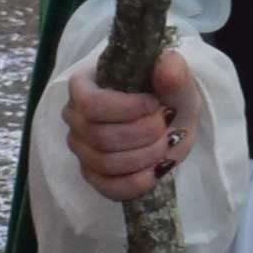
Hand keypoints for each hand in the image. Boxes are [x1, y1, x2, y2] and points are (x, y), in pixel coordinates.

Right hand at [64, 50, 200, 201]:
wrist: (172, 126)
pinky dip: (137, 182)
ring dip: (145, 156)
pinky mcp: (94, 176)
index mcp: (85, 86)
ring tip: (166, 144)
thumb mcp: (177, 83)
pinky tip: (156, 170)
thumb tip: (167, 64)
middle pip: (99, 136)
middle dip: (143, 134)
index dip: (126, 108)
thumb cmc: (166, 98)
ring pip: (104, 162)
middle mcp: (76, 117)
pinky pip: (108, 187)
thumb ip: (173, 72)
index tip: (156, 104)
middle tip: (167, 125)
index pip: (90, 103)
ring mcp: (82, 149)